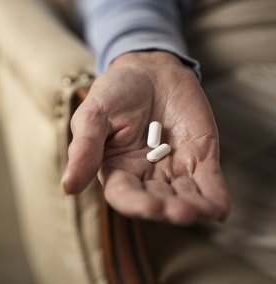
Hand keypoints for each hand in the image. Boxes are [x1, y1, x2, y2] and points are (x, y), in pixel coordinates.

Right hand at [62, 51, 229, 223]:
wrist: (148, 70)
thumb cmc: (114, 92)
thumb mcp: (93, 115)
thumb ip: (83, 149)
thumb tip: (68, 187)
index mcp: (117, 168)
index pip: (124, 194)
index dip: (136, 203)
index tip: (149, 207)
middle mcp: (145, 174)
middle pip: (158, 199)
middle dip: (169, 208)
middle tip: (180, 211)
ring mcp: (174, 166)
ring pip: (185, 194)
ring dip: (195, 206)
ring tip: (203, 212)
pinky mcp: (199, 156)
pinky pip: (207, 180)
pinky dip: (214, 196)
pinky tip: (219, 210)